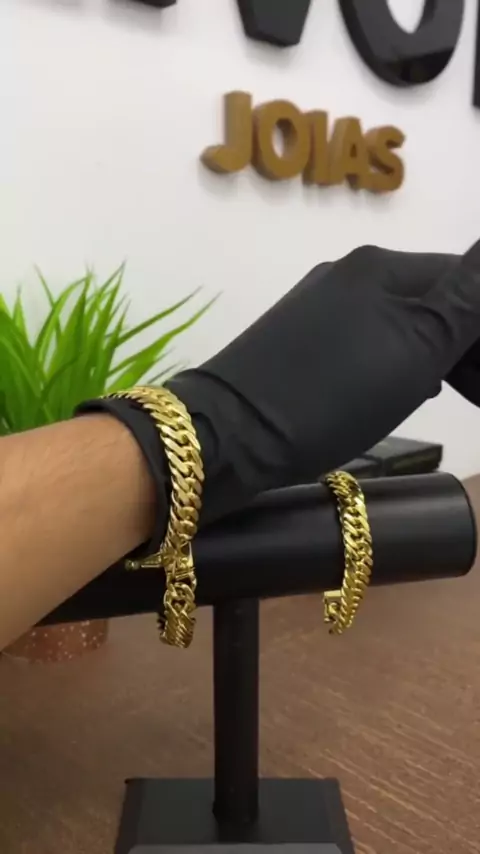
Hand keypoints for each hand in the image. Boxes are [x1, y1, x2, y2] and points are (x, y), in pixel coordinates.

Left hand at [167, 243, 479, 524]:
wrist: (229, 433)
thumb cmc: (331, 395)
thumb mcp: (415, 351)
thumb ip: (465, 303)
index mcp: (381, 267)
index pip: (464, 279)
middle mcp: (350, 274)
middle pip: (432, 300)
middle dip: (465, 345)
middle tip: (477, 392)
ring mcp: (319, 306)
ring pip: (401, 323)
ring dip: (438, 355)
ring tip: (459, 393)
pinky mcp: (298, 340)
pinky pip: (369, 341)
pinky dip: (401, 362)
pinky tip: (409, 389)